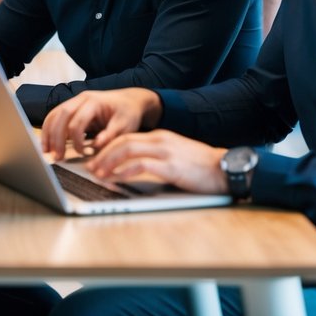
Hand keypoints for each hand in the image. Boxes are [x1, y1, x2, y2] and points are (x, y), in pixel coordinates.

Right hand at [40, 88, 160, 158]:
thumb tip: (96, 145)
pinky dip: (49, 129)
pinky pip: (55, 116)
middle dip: (57, 138)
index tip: (82, 154)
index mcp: (94, 102)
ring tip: (47, 152)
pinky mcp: (72, 107)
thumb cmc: (128, 113)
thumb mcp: (126, 126)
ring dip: (48, 133)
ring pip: (54, 114)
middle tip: (57, 157)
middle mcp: (82, 98)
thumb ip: (111, 135)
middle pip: (61, 116)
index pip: (77, 122)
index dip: (76, 141)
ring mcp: (75, 101)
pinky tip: (48, 144)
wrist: (129, 101)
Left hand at [87, 130, 227, 195]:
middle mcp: (160, 140)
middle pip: (123, 141)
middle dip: (103, 153)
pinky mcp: (171, 166)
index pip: (127, 136)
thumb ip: (157, 155)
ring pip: (127, 150)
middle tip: (90, 166)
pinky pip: (141, 166)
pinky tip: (115, 178)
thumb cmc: (201, 166)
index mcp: (160, 136)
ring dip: (108, 162)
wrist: (225, 167)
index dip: (108, 147)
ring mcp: (165, 152)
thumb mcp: (175, 154)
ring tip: (97, 173)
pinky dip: (123, 171)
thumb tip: (135, 165)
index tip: (95, 158)